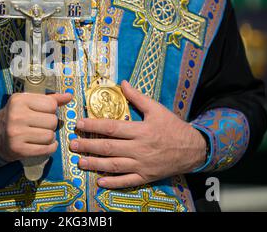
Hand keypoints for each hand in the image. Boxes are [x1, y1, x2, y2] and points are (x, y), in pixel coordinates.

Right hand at [0, 92, 71, 161]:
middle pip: (52, 121)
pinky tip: (45, 144)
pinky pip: (46, 149)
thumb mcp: (28, 102)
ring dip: (50, 136)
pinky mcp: (19, 149)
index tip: (43, 112)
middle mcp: (17, 116)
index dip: (51, 110)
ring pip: (50, 136)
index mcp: (19, 100)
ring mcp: (16, 134)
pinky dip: (50, 147)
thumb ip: (49, 99)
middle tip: (42, 125)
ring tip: (41, 134)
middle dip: (51, 124)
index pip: (51, 105)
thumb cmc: (16, 115)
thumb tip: (69, 96)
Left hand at [70, 81, 206, 188]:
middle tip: (72, 144)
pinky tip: (99, 181)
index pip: (112, 127)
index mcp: (141, 130)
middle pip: (109, 147)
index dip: (93, 126)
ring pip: (114, 166)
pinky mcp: (146, 176)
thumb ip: (138, 97)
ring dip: (95, 164)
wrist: (193, 149)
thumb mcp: (157, 109)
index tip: (79, 124)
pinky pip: (127, 181)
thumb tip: (123, 83)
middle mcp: (139, 148)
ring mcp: (142, 165)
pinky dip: (113, 183)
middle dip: (88, 146)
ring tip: (80, 161)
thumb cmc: (173, 127)